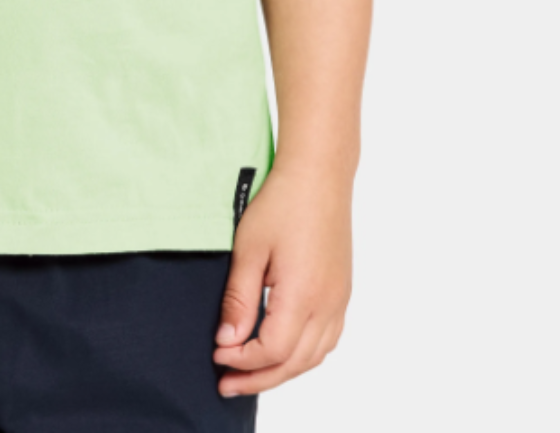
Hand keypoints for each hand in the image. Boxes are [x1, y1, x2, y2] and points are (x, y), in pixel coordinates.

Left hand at [212, 163, 352, 396]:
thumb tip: (228, 339)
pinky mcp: (342, 292)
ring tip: (251, 374)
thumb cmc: (282, 203)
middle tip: (226, 384)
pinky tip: (284, 352)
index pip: (271, 350)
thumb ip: (239, 298)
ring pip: (314, 357)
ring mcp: (339, 300)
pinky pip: (327, 340)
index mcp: (303, 295)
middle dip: (259, 378)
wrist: (318, 176)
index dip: (242, 360)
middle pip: (294, 363)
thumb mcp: (249, 248)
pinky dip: (304, 356)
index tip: (217, 354)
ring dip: (283, 371)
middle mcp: (328, 305)